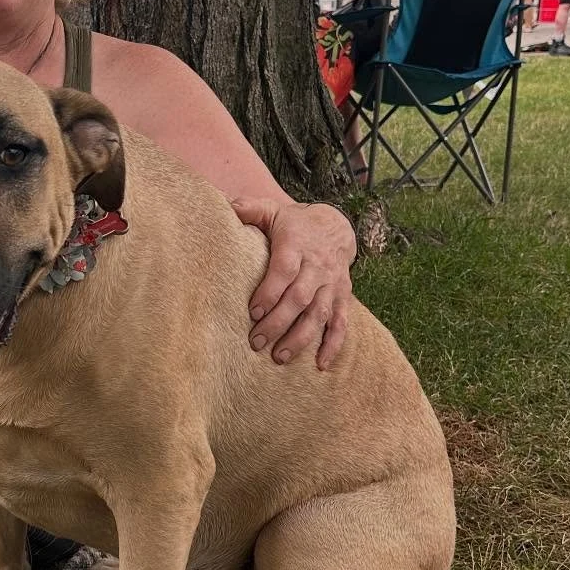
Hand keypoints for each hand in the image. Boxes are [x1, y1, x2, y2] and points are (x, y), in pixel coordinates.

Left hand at [231, 197, 355, 369]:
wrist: (335, 226)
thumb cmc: (293, 224)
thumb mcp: (272, 210)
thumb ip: (250, 209)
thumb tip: (226, 205)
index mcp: (297, 245)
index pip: (285, 270)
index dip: (270, 291)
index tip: (254, 311)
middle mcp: (317, 266)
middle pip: (300, 298)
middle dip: (279, 322)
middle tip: (256, 342)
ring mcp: (332, 284)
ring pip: (319, 314)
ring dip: (301, 338)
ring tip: (280, 357)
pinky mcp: (343, 297)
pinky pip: (342, 322)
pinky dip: (334, 344)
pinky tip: (321, 365)